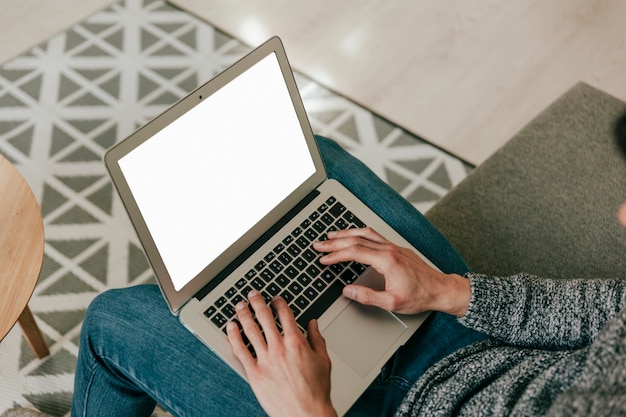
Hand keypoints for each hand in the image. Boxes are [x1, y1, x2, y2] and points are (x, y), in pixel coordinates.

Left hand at [227, 291, 336, 416]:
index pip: (284, 314)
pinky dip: (234, 336)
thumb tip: (313, 324)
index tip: (275, 299)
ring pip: (250, 330)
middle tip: (252, 294)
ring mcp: (265, 359)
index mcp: (296, 341)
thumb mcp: (323, 360)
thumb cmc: (316, 391)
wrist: (306, 413)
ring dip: (243, 314)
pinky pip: (240, 350)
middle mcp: (279, 347)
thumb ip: (317, 339)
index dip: (278, 302)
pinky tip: (231, 327)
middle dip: (257, 302)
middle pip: (264, 317)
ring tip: (239, 306)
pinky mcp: (254, 373)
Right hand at [313, 227, 469, 316]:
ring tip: (331, 236)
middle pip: (356, 240)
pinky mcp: (397, 248)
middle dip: (335, 242)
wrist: (442, 290)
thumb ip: (367, 296)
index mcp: (387, 260)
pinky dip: (360, 233)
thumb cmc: (420, 297)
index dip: (336, 255)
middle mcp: (389, 249)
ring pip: (365, 234)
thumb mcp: (391, 303)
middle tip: (319, 244)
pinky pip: (375, 235)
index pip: (354, 252)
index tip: (324, 259)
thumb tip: (347, 291)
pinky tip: (355, 234)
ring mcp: (394, 247)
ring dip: (346, 234)